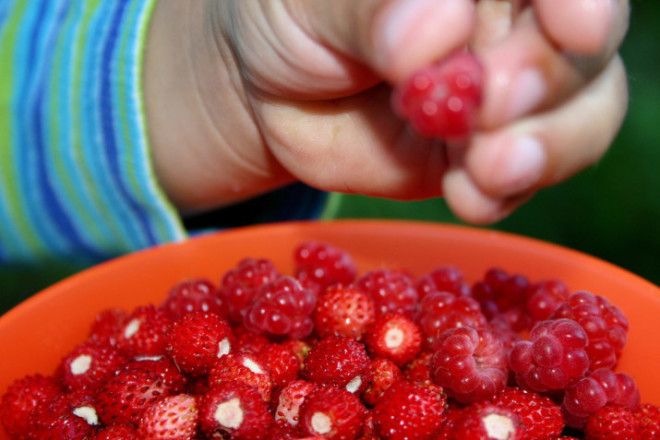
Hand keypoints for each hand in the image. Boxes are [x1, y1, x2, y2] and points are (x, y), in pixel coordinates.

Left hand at [144, 0, 628, 222]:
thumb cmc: (292, 19)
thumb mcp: (314, 1)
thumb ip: (370, 8)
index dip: (579, 0)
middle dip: (550, 80)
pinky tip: (470, 195)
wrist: (272, 89)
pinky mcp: (484, 154)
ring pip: (579, 115)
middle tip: (494, 104)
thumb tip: (435, 27)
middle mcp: (510, 23)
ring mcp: (503, 93)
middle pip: (581, 49)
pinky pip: (522, 176)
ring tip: (486, 168)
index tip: (574, 27)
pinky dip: (504, 191)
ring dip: (546, 147)